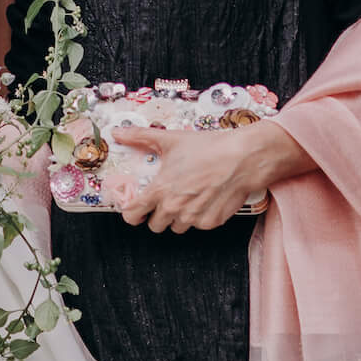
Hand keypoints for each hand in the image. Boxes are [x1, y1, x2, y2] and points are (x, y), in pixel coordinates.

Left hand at [113, 123, 286, 233]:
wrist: (242, 158)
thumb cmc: (208, 148)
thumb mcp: (171, 139)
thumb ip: (140, 137)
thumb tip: (118, 132)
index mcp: (160, 189)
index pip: (133, 215)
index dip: (131, 213)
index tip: (133, 210)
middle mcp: (174, 208)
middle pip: (154, 225)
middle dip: (157, 215)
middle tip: (165, 199)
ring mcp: (193, 217)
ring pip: (176, 227)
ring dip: (178, 217)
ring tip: (187, 197)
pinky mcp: (211, 222)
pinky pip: (197, 226)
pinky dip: (198, 216)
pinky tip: (204, 199)